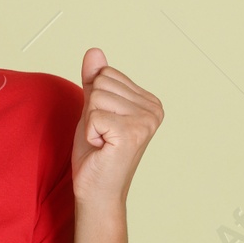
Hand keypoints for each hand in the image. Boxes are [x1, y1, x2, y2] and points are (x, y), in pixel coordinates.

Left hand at [71, 48, 163, 206]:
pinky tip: (103, 148)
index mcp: (149, 101)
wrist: (96, 191)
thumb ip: (94, 80)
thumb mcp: (92, 108)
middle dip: (91, 110)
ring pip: (96, 97)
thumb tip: (94, 51)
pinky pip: (93, 115)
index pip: (107, 74)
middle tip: (102, 136)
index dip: (95, 100)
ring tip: (103, 142)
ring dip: (90, 123)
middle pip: (101, 83)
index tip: (104, 125)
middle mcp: (154, 109)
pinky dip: (89, 133)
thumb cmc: (96, 153)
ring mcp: (146, 121)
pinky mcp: (132, 133)